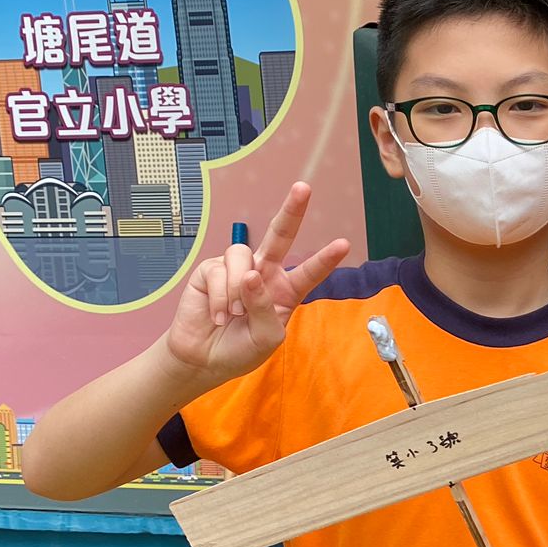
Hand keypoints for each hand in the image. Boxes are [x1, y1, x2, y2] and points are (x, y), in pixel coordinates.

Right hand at [166, 184, 349, 379]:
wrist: (204, 358)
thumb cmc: (241, 349)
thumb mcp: (266, 338)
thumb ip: (265, 309)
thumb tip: (251, 275)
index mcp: (286, 291)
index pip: (309, 272)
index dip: (324, 259)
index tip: (344, 244)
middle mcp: (264, 273)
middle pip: (279, 236)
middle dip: (291, 211)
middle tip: (304, 188)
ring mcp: (238, 269)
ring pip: (243, 256)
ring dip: (239, 289)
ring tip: (233, 313)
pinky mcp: (211, 270)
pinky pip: (219, 271)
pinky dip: (220, 297)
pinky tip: (216, 314)